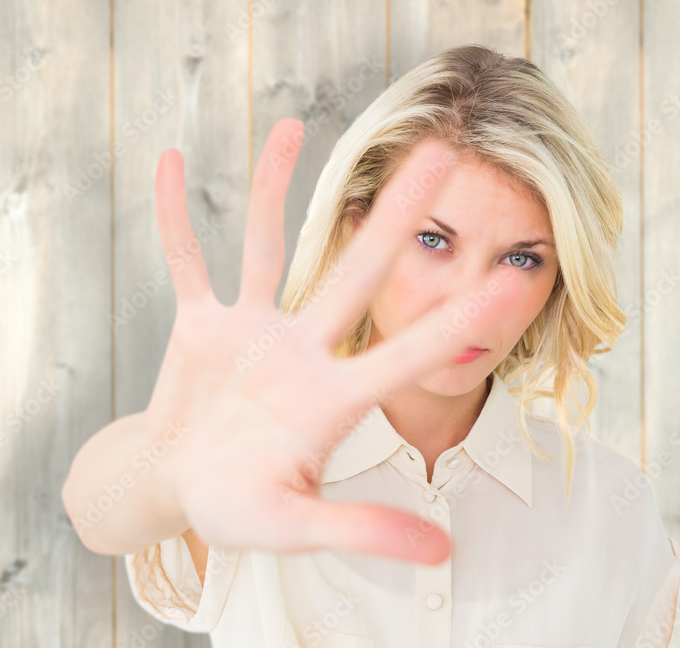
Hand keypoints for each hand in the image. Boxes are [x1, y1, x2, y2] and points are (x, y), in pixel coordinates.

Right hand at [145, 118, 523, 563]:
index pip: (408, 351)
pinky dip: (175, 218)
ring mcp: (252, 331)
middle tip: (441, 155)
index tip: (511, 275)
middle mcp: (303, 351)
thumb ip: (361, 531)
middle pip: (356, 272)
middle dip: (394, 216)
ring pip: (271, 246)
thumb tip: (445, 553)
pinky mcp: (202, 325)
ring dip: (276, 187)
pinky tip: (167, 165)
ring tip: (292, 125)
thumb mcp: (295, 526)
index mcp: (334, 400)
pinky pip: (188, 261)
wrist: (183, 486)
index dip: (458, 316)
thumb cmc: (240, 508)